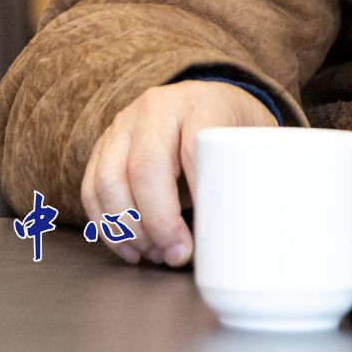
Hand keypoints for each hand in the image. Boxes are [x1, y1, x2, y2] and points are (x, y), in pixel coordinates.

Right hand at [81, 80, 276, 265]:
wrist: (208, 96)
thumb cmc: (234, 126)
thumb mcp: (255, 136)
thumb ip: (257, 170)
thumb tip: (259, 229)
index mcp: (200, 102)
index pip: (192, 148)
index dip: (194, 196)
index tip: (202, 234)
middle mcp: (156, 108)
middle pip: (145, 167)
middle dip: (158, 221)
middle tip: (176, 254)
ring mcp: (124, 125)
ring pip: (109, 180)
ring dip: (128, 227)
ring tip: (154, 254)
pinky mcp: (103, 145)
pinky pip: (92, 188)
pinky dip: (105, 225)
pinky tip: (130, 247)